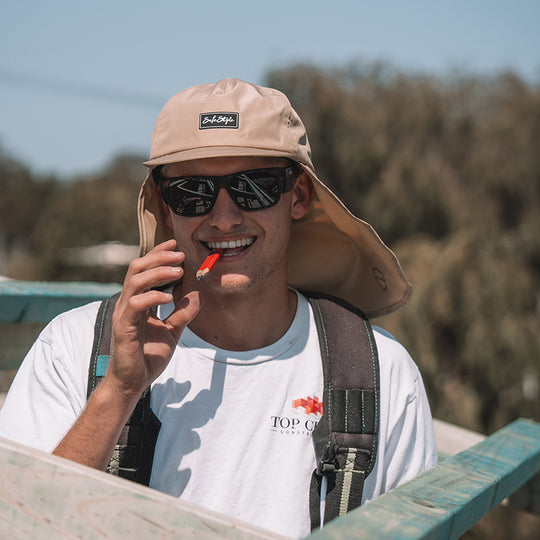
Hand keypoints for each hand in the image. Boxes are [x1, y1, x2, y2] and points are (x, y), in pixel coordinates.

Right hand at [105, 239, 201, 399]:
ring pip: (135, 281)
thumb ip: (183, 313)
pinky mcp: (123, 328)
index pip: (144, 270)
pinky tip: (169, 297)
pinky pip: (135, 305)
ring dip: (158, 272)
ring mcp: (123, 314)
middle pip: (137, 268)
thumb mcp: (172, 332)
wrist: (133, 384)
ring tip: (178, 271)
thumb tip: (197, 294)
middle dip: (159, 257)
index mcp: (138, 302)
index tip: (175, 245)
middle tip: (180, 254)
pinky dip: (153, 296)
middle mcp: (128, 304)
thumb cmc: (148, 358)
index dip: (158, 254)